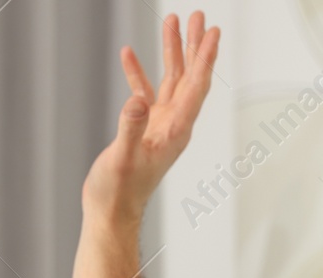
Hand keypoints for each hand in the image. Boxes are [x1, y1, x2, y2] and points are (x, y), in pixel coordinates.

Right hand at [81, 11, 220, 229]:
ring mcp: (159, 126)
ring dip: (171, 51)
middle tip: (197, 16)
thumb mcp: (122, 158)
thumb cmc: (118, 193)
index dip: (205, 58)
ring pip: (170, 80)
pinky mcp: (143, 129)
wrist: (110, 213)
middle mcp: (173, 125)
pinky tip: (129, 54)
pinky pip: (145, 93)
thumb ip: (130, 128)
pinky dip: (139, 73)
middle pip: (189, 77)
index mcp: (176, 131)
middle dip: (193, 45)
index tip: (212, 32)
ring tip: (170, 21)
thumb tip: (137, 100)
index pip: (196, 87)